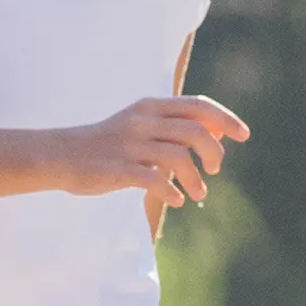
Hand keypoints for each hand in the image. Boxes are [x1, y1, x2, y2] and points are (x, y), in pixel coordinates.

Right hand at [62, 92, 247, 216]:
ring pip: (179, 157)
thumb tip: (217, 131)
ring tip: (198, 193)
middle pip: (195, 131)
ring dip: (196, 178)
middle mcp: (142, 122)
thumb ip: (173, 126)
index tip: (244, 135)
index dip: (226, 119)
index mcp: (150, 107)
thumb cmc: (107, 143)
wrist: (61, 155)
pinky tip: (177, 200)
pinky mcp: (118, 169)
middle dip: (214, 152)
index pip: (198, 105)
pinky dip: (172, 192)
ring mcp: (129, 145)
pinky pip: (154, 180)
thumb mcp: (140, 125)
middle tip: (214, 169)